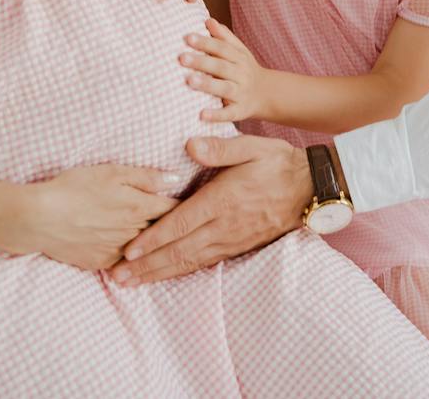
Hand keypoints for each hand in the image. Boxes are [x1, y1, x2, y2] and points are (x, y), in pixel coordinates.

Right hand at [20, 163, 183, 270]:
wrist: (39, 218)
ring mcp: (119, 252)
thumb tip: (176, 180)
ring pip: (147, 249)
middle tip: (193, 226)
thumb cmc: (74, 188)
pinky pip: (126, 261)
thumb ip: (146, 177)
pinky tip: (139, 256)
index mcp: (140, 208)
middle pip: (164, 232)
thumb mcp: (111, 172)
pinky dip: (135, 258)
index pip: (176, 210)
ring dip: (157, 245)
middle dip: (177, 228)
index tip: (200, 205)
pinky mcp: (103, 263)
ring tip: (169, 241)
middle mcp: (135, 234)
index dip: (188, 207)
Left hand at [110, 135, 311, 285]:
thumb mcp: (252, 146)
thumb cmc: (278, 163)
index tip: (128, 251)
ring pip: (189, 262)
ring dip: (159, 273)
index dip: (153, 239)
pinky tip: (165, 275)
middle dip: (146, 266)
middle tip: (117, 277)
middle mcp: (224, 225)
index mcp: (223, 199)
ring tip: (132, 282)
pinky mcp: (238, 246)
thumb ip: (220, 148)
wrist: (310, 188)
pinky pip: (204, 263)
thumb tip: (190, 145)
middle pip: (179, 250)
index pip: (181, 223)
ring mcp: (232, 239)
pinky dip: (181, 271)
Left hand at [181, 18, 269, 122]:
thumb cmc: (245, 70)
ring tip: (190, 81)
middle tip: (182, 58)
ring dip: (207, 85)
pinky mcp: (240, 111)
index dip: (205, 43)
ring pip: (224, 88)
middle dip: (202, 62)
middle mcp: (241, 74)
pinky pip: (229, 113)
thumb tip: (208, 20)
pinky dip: (217, 115)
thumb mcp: (239, 52)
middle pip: (221, 67)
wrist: (266, 94)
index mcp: (239, 58)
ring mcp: (241, 93)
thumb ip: (224, 37)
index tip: (187, 38)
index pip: (221, 48)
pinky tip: (202, 114)